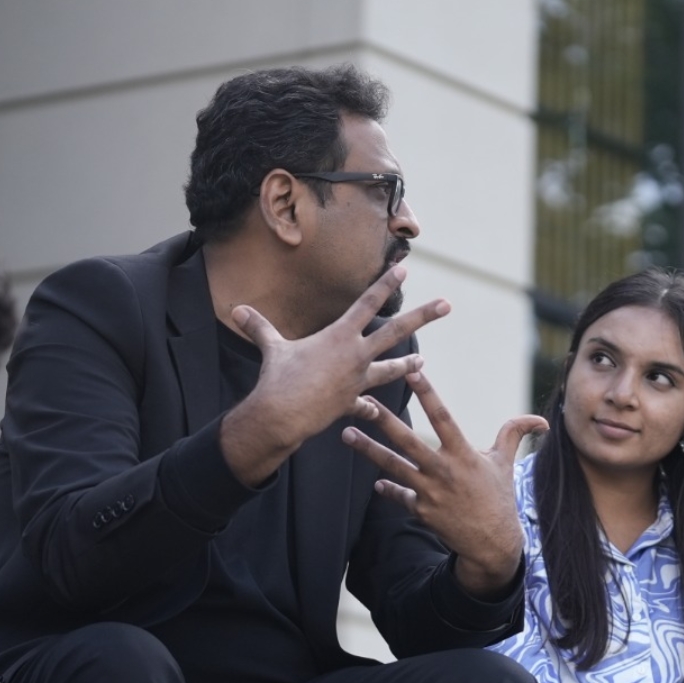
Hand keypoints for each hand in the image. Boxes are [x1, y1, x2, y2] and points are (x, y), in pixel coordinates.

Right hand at [222, 265, 449, 486]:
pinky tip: (376, 411)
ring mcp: (359, 380)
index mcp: (340, 336)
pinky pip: (366, 404)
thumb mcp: (271, 348)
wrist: (284, 414)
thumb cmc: (278, 378)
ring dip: (407, 366)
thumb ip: (259, 327)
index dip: (386, 283)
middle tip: (447, 304)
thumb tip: (236, 310)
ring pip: (390, 370)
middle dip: (424, 316)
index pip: (368, 303)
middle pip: (396, 331)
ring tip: (422, 362)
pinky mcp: (353, 402)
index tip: (405, 267)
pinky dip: (369, 407)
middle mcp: (356, 355)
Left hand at [342, 367, 546, 595]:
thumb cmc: (499, 499)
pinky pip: (400, 496)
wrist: (493, 543)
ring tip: (347, 434)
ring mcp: (431, 492)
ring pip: (393, 466)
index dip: (428, 392)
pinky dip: (388, 489)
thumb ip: (514, 435)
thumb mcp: (506, 464)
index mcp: (464, 454)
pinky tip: (376, 482)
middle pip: (408, 441)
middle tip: (361, 401)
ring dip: (369, 450)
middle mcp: (444, 471)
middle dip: (383, 420)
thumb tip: (541, 420)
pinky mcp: (423, 511)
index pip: (443, 416)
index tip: (413, 370)